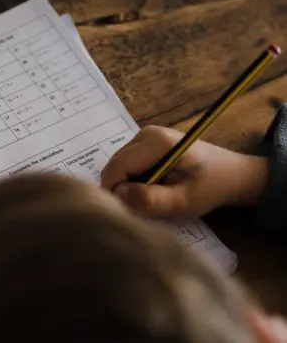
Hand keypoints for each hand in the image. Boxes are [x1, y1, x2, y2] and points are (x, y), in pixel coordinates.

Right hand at [101, 125, 269, 218]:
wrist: (231, 174)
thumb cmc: (209, 188)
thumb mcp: (183, 201)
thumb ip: (151, 200)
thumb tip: (118, 195)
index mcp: (157, 142)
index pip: (116, 168)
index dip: (115, 193)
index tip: (129, 212)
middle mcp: (145, 133)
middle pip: (115, 166)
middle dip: (122, 190)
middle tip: (143, 208)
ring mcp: (144, 136)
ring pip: (118, 167)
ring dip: (128, 186)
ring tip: (152, 197)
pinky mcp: (144, 143)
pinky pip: (126, 165)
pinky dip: (133, 181)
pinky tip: (152, 187)